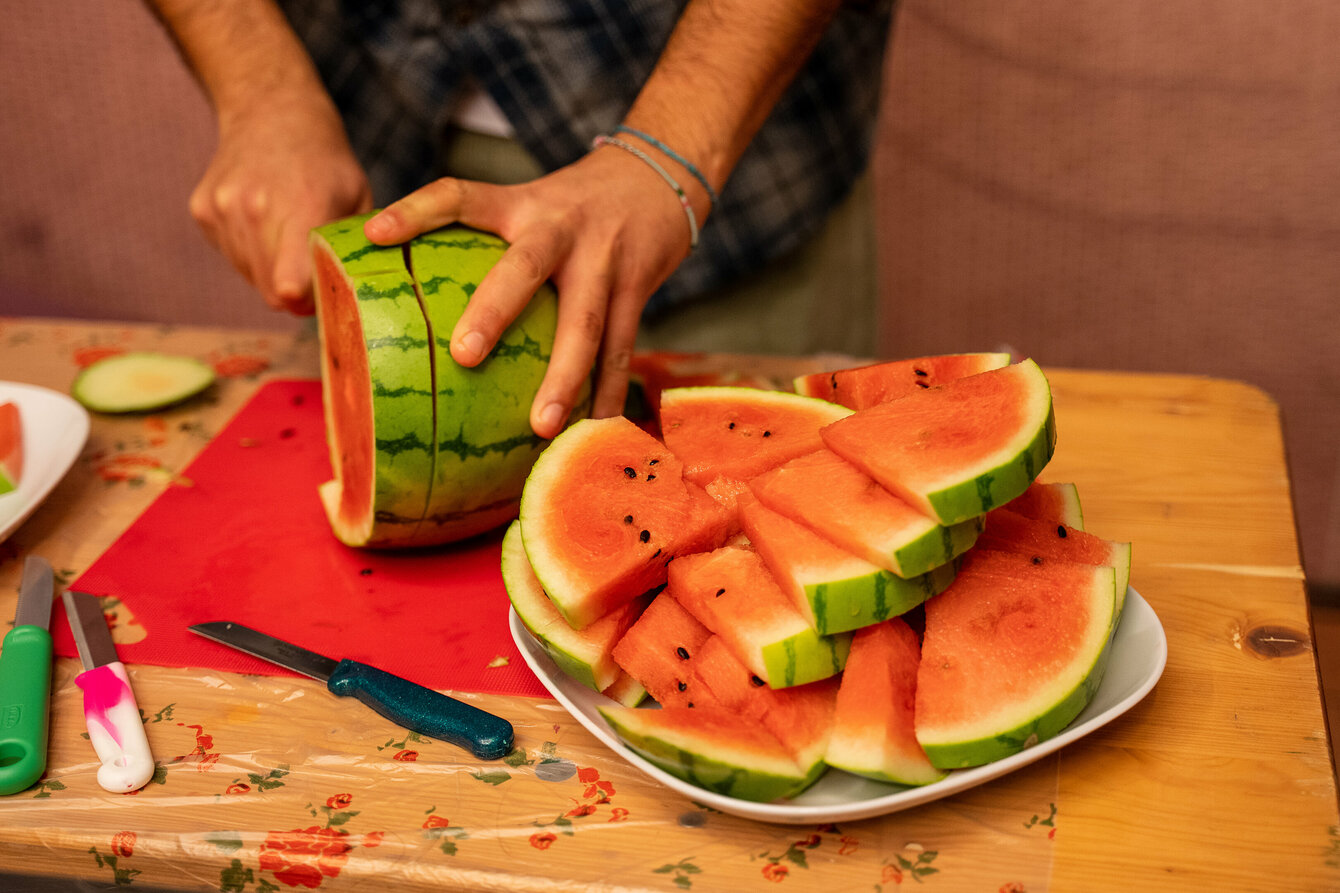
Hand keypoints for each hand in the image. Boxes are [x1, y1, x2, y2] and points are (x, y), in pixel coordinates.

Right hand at [189, 94, 372, 313]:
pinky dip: (250, 250)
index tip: (310, 300)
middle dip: (295, 292)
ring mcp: (222, 208)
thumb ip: (351, 248)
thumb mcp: (357, 197)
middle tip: (313, 270)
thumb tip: (352, 298)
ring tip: (287, 233)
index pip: (288, 280)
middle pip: (270, 291)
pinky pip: (231, 255)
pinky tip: (263, 220)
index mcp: (301, 207)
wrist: (271, 110)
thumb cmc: (324, 161)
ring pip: (249, 276)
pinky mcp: (202, 210)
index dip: (302, 301)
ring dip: (271, 269)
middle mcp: (254, 209)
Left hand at [363, 144, 704, 437]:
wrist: (660, 175)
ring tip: (541, 426)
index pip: (462, 197)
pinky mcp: (637, 287)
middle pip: (524, 268)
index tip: (374, 234)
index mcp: (522, 205)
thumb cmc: (576, 205)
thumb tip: (422, 299)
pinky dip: (608, 392)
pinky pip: (621, 348)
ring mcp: (603, 260)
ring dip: (563, 377)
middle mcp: (561, 228)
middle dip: (494, 312)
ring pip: (584, 322)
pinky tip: (594, 431)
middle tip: (463, 356)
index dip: (417, 211)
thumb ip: (490, 240)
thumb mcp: (532, 203)